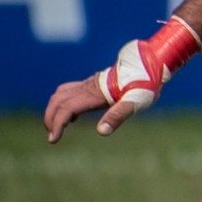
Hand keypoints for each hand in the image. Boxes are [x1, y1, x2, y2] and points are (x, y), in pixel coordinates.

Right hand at [47, 18, 201, 140]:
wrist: (151, 62)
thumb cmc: (146, 83)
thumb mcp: (136, 101)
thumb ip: (118, 115)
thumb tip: (101, 131)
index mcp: (96, 93)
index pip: (67, 108)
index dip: (57, 124)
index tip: (53, 139)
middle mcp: (88, 86)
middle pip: (58, 101)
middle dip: (50, 118)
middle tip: (53, 137)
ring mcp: (89, 83)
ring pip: (60, 94)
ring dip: (54, 110)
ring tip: (57, 128)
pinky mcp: (94, 83)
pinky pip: (69, 91)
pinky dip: (62, 103)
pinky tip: (74, 116)